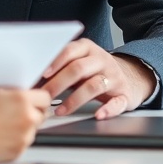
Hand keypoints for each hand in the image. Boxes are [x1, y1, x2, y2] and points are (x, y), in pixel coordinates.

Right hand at [0, 87, 50, 163]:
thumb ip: (17, 94)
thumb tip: (28, 95)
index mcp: (22, 100)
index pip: (45, 98)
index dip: (39, 100)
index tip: (34, 101)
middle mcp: (27, 118)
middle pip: (42, 115)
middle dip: (32, 114)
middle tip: (17, 114)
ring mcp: (24, 136)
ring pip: (33, 131)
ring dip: (25, 128)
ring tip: (5, 126)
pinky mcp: (19, 151)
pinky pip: (24, 144)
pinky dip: (16, 141)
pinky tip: (2, 136)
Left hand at [39, 39, 155, 118]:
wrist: (130, 76)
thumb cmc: (94, 71)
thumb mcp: (78, 63)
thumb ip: (60, 67)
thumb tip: (32, 77)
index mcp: (87, 49)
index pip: (70, 51)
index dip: (55, 62)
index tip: (42, 74)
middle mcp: (101, 60)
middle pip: (79, 69)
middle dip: (59, 83)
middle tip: (44, 96)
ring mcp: (114, 77)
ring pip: (94, 85)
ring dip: (74, 100)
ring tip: (60, 111)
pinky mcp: (124, 94)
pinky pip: (117, 102)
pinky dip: (108, 110)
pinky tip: (98, 115)